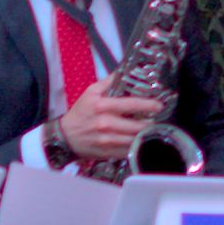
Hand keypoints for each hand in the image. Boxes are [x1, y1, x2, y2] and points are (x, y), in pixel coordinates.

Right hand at [52, 87, 168, 164]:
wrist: (65, 137)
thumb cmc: (80, 113)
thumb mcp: (90, 92)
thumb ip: (108, 81)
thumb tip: (124, 71)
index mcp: (102, 107)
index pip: (130, 105)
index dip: (148, 105)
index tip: (159, 105)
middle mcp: (106, 124)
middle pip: (136, 125)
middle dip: (150, 123)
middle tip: (158, 119)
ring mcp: (107, 141)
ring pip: (134, 140)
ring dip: (146, 135)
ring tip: (152, 129)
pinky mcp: (108, 153)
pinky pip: (128, 151)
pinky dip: (137, 147)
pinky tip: (141, 141)